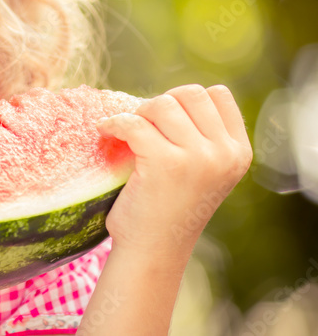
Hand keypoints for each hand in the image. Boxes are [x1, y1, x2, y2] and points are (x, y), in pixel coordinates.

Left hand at [96, 84, 252, 260]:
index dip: (185, 101)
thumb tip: (171, 95)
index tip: (164, 122)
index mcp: (239, 152)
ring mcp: (198, 157)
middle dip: (161, 104)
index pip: (217, 95)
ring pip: (161, 103)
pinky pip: (133, 122)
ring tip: (127, 134)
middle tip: (142, 128)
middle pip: (189, 94)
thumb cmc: (169, 207)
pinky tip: (105, 132)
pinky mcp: (165, 162)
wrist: (153, 250)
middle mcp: (224, 153)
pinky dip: (113, 123)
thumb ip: (201, 136)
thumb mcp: (202, 169)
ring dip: (138, 114)